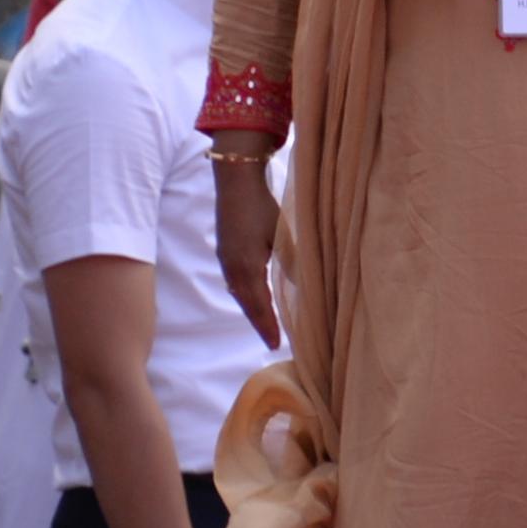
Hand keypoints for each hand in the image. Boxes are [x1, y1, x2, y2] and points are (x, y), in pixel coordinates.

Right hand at [215, 162, 281, 348]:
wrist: (234, 183)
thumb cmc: (262, 206)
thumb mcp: (281, 235)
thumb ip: (291, 262)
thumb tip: (302, 287)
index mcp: (246, 267)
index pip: (259, 305)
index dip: (267, 326)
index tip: (274, 344)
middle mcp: (232, 268)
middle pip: (246, 304)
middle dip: (259, 323)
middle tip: (270, 342)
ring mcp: (225, 260)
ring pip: (239, 294)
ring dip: (252, 310)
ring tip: (264, 325)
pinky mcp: (224, 252)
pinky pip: (235, 282)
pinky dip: (246, 295)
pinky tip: (253, 298)